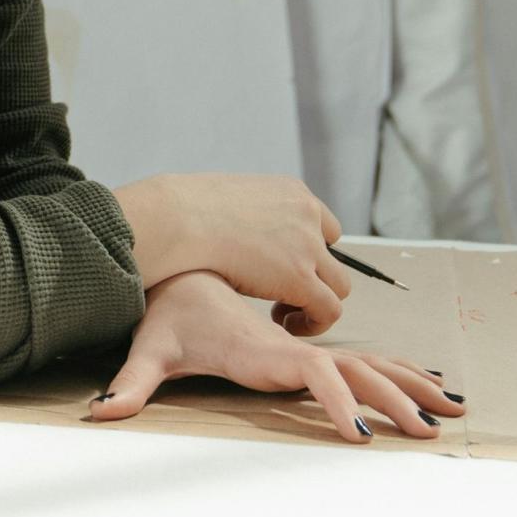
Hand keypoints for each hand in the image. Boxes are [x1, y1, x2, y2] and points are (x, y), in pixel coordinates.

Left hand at [84, 270, 464, 443]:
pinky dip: (389, 358)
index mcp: (265, 346)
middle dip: (393, 398)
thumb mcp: (151, 347)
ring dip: (402, 378)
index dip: (338, 402)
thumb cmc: (169, 302)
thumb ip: (129, 383)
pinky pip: (358, 334)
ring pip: (369, 352)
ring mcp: (307, 320)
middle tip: (427, 431)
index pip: (314, 372)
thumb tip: (98, 413)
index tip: (358, 436)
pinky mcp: (310, 308)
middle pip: (356, 362)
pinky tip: (418, 380)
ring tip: (446, 408)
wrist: (178, 236)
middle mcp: (294, 332)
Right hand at [115, 172, 353, 332]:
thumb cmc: (183, 212)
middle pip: (334, 256)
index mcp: (291, 191)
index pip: (322, 224)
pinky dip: (312, 324)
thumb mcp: (229, 199)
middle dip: (313, 278)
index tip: (281, 268)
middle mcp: (307, 214)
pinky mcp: (300, 278)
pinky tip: (283, 325)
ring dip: (315, 303)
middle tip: (282, 294)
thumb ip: (248, 216)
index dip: (306, 252)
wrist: (177, 218)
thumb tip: (235, 234)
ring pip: (338, 286)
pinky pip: (328, 311)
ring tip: (283, 314)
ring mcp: (308, 246)